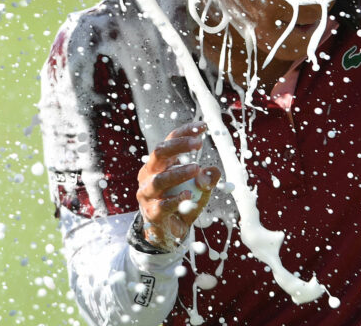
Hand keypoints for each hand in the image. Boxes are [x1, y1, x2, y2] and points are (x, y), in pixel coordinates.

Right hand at [136, 121, 220, 251]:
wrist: (167, 233)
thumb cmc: (181, 203)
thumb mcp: (199, 190)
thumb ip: (207, 180)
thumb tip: (212, 171)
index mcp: (159, 164)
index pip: (169, 141)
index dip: (185, 132)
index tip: (202, 126)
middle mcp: (149, 174)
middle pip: (159, 153)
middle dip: (178, 146)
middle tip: (197, 144)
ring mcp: (148, 194)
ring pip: (160, 179)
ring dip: (178, 173)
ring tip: (196, 168)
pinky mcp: (152, 213)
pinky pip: (162, 205)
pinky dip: (176, 200)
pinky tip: (189, 195)